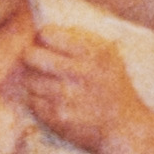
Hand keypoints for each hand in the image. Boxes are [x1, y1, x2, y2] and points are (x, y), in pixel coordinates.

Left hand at [9, 27, 153, 153]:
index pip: (48, 33)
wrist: (124, 126)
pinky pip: (32, 101)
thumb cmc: (114, 87)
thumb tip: (46, 27)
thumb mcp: (109, 55)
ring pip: (28, 79)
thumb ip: (82, 38)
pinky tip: (52, 101)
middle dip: (32, 57)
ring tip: (50, 84)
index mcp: (94, 52)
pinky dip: (38, 100)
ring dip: (35, 81)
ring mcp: (67, 96)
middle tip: (38, 62)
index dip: (44, 37)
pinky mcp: (57, 117)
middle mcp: (80, 72)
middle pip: (30, 55)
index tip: (46, 42)